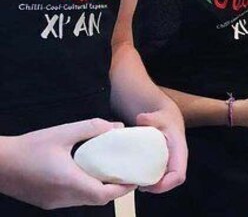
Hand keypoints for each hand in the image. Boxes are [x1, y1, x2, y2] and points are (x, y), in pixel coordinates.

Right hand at [0, 119, 134, 209]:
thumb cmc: (29, 147)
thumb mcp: (62, 132)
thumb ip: (92, 128)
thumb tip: (117, 127)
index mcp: (69, 182)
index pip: (103, 194)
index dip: (123, 188)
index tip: (136, 178)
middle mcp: (63, 197)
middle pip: (97, 200)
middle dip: (115, 189)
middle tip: (127, 174)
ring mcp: (53, 203)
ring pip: (85, 201)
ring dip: (100, 191)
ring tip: (112, 174)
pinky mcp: (46, 202)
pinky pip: (73, 200)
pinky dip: (85, 191)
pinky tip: (88, 176)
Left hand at [135, 103, 186, 193]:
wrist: (164, 114)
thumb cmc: (163, 116)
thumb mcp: (158, 115)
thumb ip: (151, 118)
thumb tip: (142, 119)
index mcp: (179, 150)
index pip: (178, 175)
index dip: (165, 184)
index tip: (148, 185)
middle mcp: (176, 159)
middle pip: (168, 181)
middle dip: (152, 187)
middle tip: (135, 183)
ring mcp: (169, 162)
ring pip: (161, 180)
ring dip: (147, 183)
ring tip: (131, 179)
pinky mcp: (160, 163)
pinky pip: (154, 175)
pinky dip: (143, 177)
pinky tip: (132, 172)